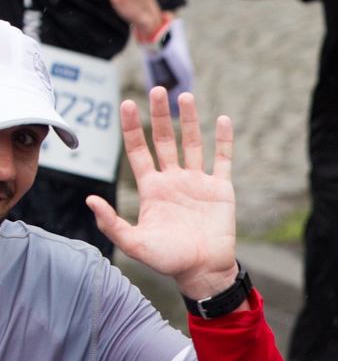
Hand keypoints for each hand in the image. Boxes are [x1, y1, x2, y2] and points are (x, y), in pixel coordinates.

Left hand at [88, 89, 238, 300]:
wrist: (203, 270)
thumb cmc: (168, 260)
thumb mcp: (133, 243)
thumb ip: (112, 222)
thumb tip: (90, 199)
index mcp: (152, 188)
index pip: (139, 150)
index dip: (132, 128)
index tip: (127, 104)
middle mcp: (174, 180)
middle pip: (165, 140)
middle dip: (160, 115)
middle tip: (157, 90)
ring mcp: (198, 182)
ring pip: (192, 144)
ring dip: (189, 120)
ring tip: (184, 96)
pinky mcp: (221, 189)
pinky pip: (222, 159)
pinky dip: (223, 140)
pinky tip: (222, 120)